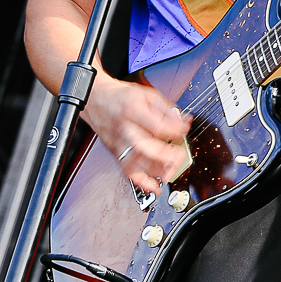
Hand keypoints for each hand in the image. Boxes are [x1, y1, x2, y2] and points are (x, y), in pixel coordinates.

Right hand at [80, 73, 190, 193]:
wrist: (97, 100)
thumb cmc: (121, 97)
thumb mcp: (147, 94)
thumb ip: (166, 109)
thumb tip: (183, 122)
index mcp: (133, 110)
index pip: (155, 124)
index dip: (174, 130)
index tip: (184, 131)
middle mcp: (124, 129)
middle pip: (143, 146)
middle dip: (164, 155)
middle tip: (178, 156)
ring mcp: (118, 143)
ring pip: (136, 162)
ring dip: (156, 171)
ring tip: (170, 173)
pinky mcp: (116, 154)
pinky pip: (128, 172)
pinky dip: (142, 182)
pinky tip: (155, 187)